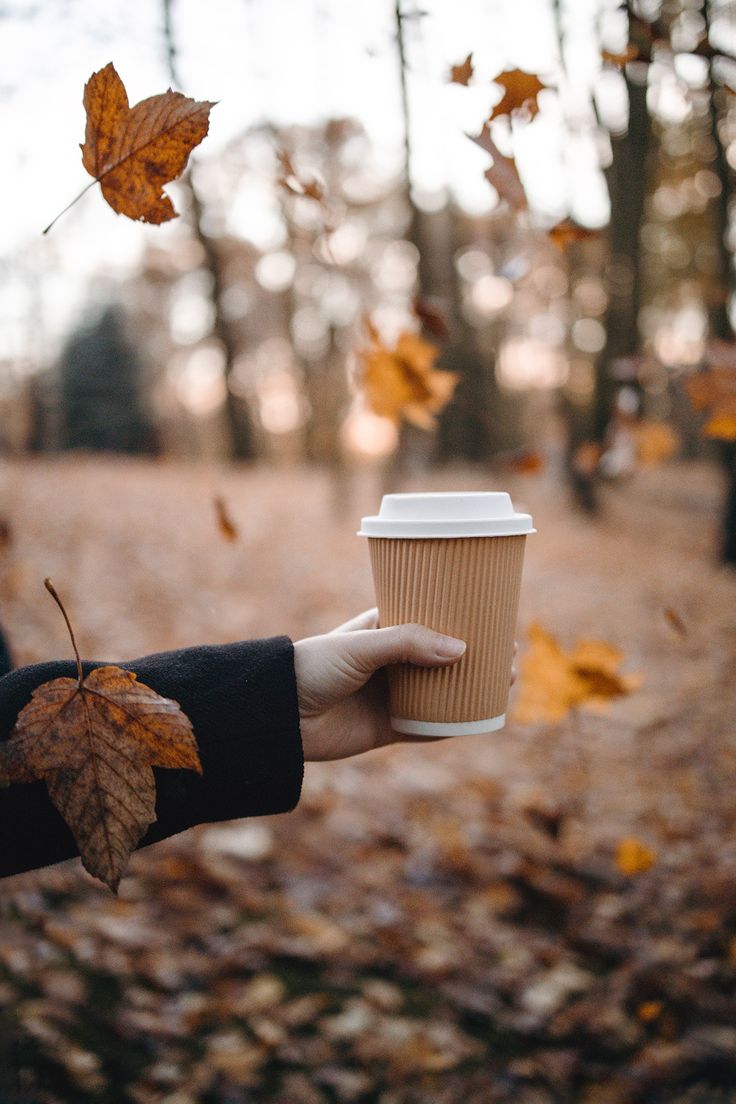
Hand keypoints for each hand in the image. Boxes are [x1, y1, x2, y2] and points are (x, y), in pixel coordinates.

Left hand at [293, 609, 517, 761]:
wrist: (278, 715)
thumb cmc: (311, 667)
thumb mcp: (361, 646)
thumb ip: (407, 644)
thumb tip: (460, 649)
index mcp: (382, 629)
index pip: (429, 618)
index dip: (461, 618)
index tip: (493, 616)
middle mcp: (391, 662)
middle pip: (443, 656)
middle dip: (476, 655)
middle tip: (510, 653)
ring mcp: (391, 695)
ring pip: (443, 691)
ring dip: (473, 688)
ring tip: (506, 682)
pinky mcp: (389, 728)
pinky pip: (430, 727)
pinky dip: (454, 723)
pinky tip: (480, 718)